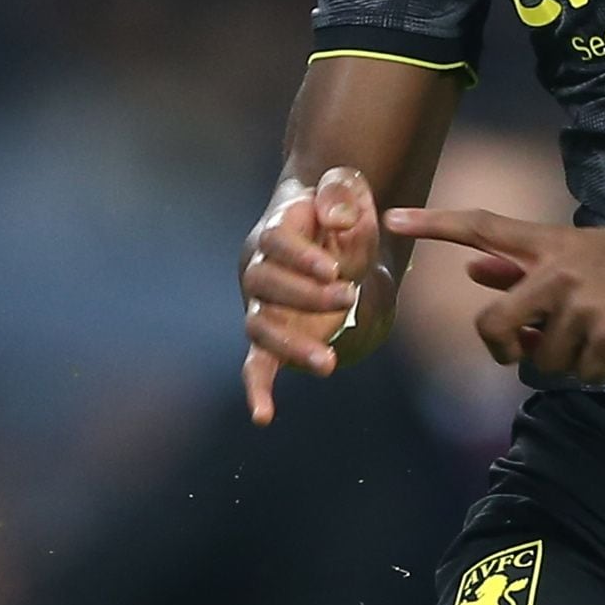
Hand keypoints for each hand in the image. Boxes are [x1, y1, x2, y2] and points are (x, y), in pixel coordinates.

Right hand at [241, 165, 385, 423]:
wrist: (331, 237)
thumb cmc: (340, 210)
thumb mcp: (347, 188)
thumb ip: (342, 193)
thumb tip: (338, 219)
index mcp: (276, 229)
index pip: (276, 242)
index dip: (300, 257)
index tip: (333, 269)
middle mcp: (259, 269)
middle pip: (265, 283)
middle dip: (305, 295)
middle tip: (347, 296)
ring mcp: (261, 306)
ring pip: (261, 327)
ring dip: (290, 346)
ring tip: (329, 363)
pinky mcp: (272, 337)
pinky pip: (256, 365)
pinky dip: (257, 389)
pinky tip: (263, 416)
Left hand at [379, 204, 604, 384]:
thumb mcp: (579, 254)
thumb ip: (522, 266)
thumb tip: (473, 271)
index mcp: (549, 244)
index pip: (482, 227)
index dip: (433, 224)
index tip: (390, 218)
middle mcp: (559, 272)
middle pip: (493, 325)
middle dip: (502, 347)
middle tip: (520, 350)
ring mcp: (585, 307)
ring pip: (542, 360)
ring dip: (564, 360)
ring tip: (598, 335)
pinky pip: (581, 376)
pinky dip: (598, 371)